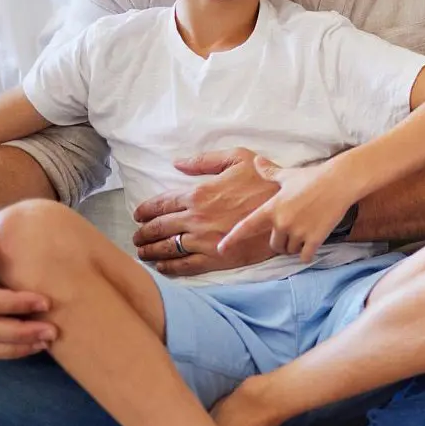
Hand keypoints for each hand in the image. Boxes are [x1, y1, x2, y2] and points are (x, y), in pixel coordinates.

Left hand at [131, 148, 277, 276]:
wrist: (287, 212)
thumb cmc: (265, 181)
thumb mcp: (238, 158)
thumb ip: (204, 160)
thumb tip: (178, 163)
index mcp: (198, 194)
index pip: (161, 204)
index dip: (145, 211)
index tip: (138, 216)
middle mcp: (196, 219)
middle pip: (159, 228)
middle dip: (143, 233)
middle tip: (136, 237)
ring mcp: (204, 241)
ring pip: (167, 248)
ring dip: (150, 251)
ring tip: (142, 253)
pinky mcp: (216, 258)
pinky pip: (185, 265)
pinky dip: (169, 267)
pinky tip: (161, 267)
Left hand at [218, 156, 357, 262]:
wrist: (339, 182)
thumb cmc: (312, 177)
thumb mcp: (287, 175)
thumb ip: (269, 172)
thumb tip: (256, 161)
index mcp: (272, 207)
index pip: (246, 226)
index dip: (232, 239)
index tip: (221, 249)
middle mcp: (282, 222)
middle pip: (274, 245)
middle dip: (282, 242)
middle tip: (293, 231)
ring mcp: (298, 231)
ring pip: (290, 251)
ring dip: (296, 247)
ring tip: (306, 232)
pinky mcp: (314, 238)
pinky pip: (304, 256)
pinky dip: (307, 254)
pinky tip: (312, 246)